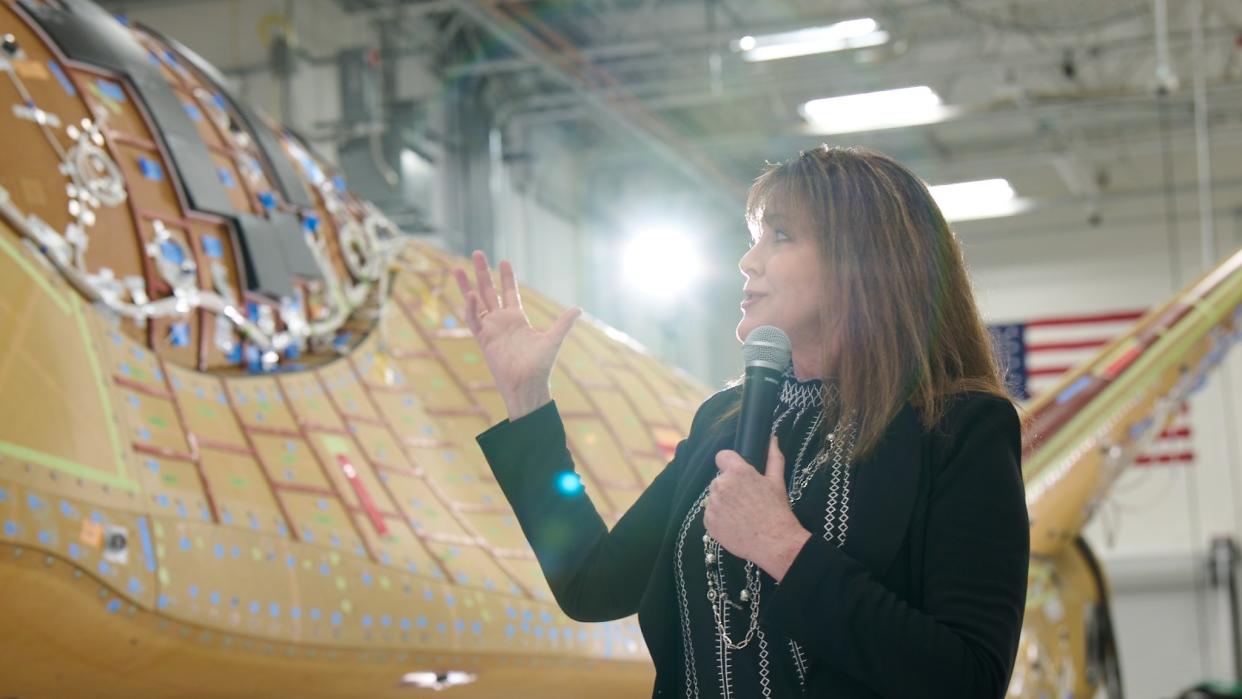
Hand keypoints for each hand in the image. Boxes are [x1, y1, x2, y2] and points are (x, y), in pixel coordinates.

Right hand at [453, 250, 581, 419]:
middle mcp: (501, 321)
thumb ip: (563, 323)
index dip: (506, 276)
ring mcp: (490, 329)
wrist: (528, 385)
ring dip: (466, 285)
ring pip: (475, 301)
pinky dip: (470, 308)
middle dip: (483, 272)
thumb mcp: (553, 340)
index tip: (503, 260)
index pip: (509, 292)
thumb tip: (579, 309)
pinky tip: (470, 294)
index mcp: (517, 318)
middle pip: (489, 290)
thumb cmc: (539, 366)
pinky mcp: (483, 339)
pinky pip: (474, 320)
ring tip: (457, 267)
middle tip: (476, 252)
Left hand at [704, 435, 811, 582]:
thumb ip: (773, 457)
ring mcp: (712, 504)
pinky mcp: (708, 522)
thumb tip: (772, 439)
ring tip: (741, 515)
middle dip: (730, 487)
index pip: (722, 456)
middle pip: (719, 480)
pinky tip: (735, 525)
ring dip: (724, 503)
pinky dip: (719, 519)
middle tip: (746, 501)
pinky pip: (710, 515)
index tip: (738, 474)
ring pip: (714, 498)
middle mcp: (720, 484)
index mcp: (737, 471)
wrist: (774, 542)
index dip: (729, 463)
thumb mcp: (777, 481)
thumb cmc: (777, 511)